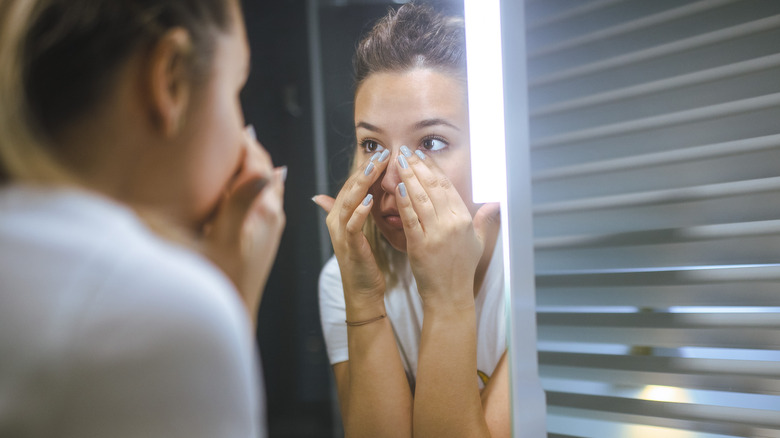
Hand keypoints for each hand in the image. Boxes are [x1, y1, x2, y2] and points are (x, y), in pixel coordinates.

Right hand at [202, 126, 285, 322]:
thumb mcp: (226, 238)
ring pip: (262, 181)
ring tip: (238, 141)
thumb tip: (267, 167)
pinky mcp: (262, 234)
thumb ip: (241, 201)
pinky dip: (249, 179)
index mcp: (263, 210)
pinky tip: (242, 176)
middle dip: (249, 146)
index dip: (243, 139)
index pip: (256, 162)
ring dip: (251, 161)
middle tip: (234, 122)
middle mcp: (272, 214)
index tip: (229, 116)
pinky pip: (259, 196)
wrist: (234, 312)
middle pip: (263, 168)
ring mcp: (268, 224)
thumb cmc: (223, 280)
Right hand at [313, 150, 391, 306]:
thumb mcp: (357, 231)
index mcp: (339, 214)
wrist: (363, 291)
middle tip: (381, 153)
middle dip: (365, 169)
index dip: (365, 167)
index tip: (382, 152)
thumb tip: (324, 195)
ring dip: (361, 184)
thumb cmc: (364, 260)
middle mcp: (335, 220)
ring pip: (348, 202)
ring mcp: (340, 233)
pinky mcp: (349, 246)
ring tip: (374, 168)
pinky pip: (352, 225)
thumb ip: (350, 210)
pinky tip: (370, 200)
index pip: (351, 184)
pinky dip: (360, 211)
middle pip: (349, 188)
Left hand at [394, 149, 499, 306]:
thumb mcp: (478, 242)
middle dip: (418, 166)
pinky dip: (404, 201)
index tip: (422, 155)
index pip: (447, 187)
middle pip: (433, 188)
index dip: (433, 168)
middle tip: (405, 151)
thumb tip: (497, 202)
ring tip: (399, 162)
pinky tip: (397, 187)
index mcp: (465, 220)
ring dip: (408, 177)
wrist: (450, 295)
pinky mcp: (420, 245)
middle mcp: (452, 224)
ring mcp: (436, 234)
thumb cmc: (462, 269)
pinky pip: (410, 218)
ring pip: (421, 199)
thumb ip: (485, 219)